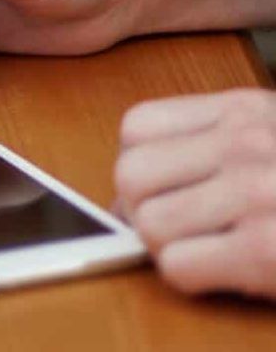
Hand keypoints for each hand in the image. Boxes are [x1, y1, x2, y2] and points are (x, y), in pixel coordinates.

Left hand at [117, 89, 275, 298]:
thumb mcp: (272, 140)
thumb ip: (210, 147)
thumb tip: (127, 194)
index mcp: (247, 110)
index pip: (138, 127)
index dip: (139, 168)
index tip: (163, 192)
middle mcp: (248, 143)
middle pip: (131, 175)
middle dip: (144, 211)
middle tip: (184, 229)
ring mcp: (256, 194)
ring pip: (148, 222)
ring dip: (168, 247)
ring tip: (214, 249)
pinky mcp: (266, 251)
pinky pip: (176, 265)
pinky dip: (194, 277)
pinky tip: (231, 271)